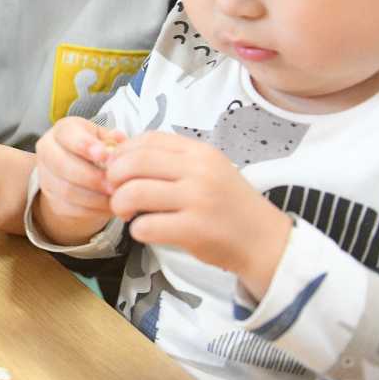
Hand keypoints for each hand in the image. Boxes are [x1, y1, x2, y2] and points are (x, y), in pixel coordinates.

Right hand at [33, 116, 123, 242]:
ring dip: (94, 196)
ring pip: (66, 189)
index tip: (104, 155)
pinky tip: (108, 206)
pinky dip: (92, 209)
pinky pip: (70, 207)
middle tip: (113, 184)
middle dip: (91, 176)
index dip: (85, 145)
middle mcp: (48, 151)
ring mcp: (46, 177)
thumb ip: (113, 140)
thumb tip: (118, 139)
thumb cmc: (96, 153)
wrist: (80, 176)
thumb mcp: (105, 139)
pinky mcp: (52, 200)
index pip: (67, 134)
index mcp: (63, 130)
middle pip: (62, 164)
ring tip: (114, 196)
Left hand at [104, 132, 291, 297]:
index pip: (148, 139)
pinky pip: (146, 226)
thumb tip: (121, 154)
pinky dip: (137, 229)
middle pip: (134, 163)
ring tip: (126, 213)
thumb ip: (172, 161)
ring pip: (134, 192)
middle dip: (113, 178)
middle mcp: (199, 171)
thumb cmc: (229, 206)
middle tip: (115, 192)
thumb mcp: (208, 170)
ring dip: (120, 204)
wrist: (265, 241)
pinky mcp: (195, 230)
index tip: (117, 168)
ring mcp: (198, 199)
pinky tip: (145, 230)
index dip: (123, 152)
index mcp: (200, 152)